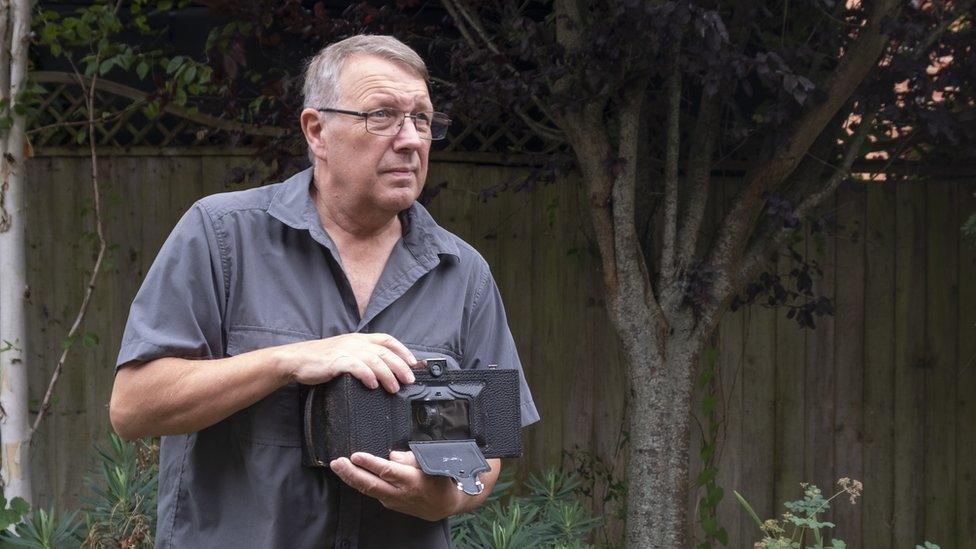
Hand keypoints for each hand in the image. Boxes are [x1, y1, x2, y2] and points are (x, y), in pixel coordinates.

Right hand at [276, 333, 418, 391]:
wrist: (297, 359)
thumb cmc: (321, 359)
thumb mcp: (345, 353)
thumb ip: (362, 357)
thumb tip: (381, 370)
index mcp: (359, 339)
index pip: (387, 339)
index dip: (402, 350)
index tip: (413, 362)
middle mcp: (355, 342)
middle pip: (385, 352)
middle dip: (400, 366)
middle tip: (409, 379)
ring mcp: (346, 350)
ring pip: (375, 360)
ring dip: (388, 374)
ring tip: (394, 387)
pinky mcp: (337, 361)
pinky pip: (357, 367)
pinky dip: (368, 375)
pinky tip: (373, 384)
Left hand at [330, 450, 472, 521]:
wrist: (446, 504)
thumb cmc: (440, 479)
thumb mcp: (431, 463)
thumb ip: (409, 459)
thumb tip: (391, 455)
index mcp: (411, 480)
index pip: (386, 471)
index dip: (370, 464)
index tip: (356, 456)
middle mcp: (399, 493)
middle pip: (371, 484)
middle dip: (351, 473)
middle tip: (337, 462)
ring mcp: (393, 500)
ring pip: (368, 490)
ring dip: (351, 478)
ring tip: (338, 467)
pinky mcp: (390, 503)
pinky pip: (372, 492)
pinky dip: (360, 483)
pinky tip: (351, 475)